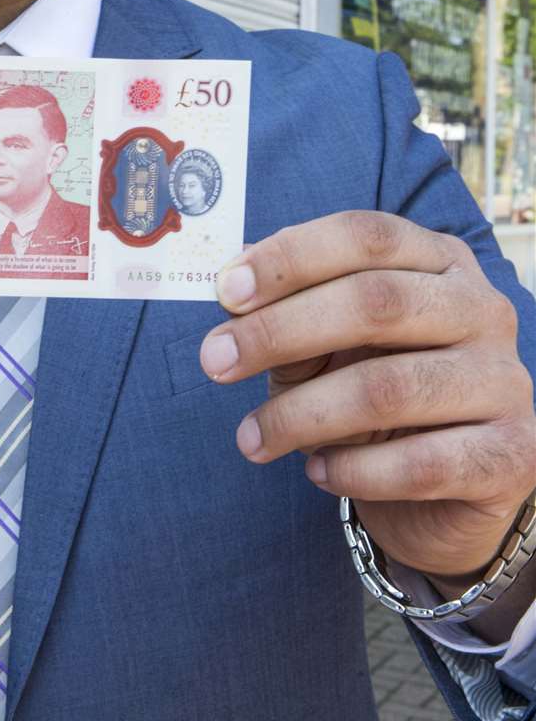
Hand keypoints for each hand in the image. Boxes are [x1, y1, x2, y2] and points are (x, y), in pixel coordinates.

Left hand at [200, 211, 534, 581]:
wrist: (448, 485)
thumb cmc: (374, 392)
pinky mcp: (509, 454)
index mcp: (439, 260)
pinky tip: (316, 471)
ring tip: (251, 438)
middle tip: (215, 363)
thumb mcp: (327, 343)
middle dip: (280, 331)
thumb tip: (229, 284)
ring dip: (301, 415)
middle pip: (377, 302)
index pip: (366, 235)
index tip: (225, 291)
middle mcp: (481, 309)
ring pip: (389, 387)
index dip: (291, 257)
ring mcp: (504, 380)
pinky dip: (352, 471)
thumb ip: (288, 311)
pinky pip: (419, 464)